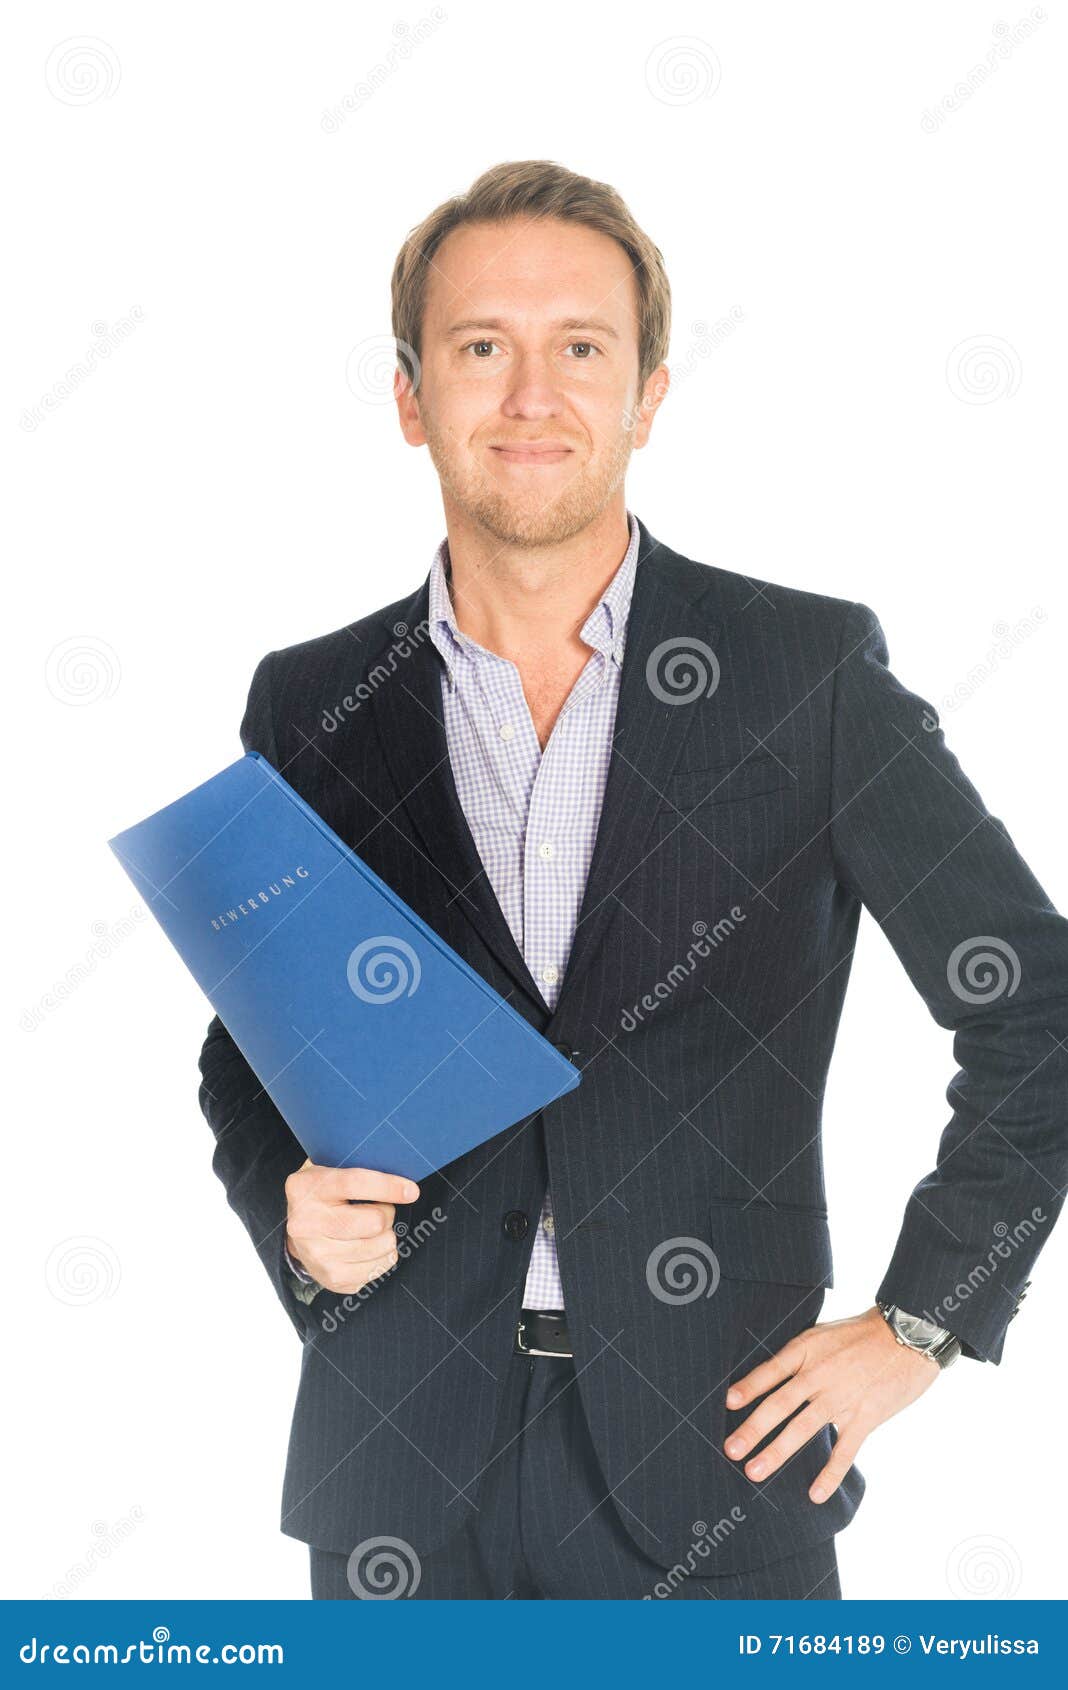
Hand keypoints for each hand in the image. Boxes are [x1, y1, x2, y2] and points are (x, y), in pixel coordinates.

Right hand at [284, 1159, 418, 1295]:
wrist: (297, 1230)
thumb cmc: (323, 1193)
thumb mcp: (329, 1169)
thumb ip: (356, 1164)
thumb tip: (399, 1173)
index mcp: (306, 1187)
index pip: (354, 1183)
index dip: (388, 1186)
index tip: (412, 1191)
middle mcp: (306, 1223)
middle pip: (374, 1221)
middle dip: (387, 1213)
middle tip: (380, 1210)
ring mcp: (316, 1254)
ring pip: (380, 1246)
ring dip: (387, 1236)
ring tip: (373, 1229)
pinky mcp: (330, 1277)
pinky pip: (377, 1269)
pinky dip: (383, 1257)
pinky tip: (371, 1247)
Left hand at [723, 1304, 940, 1502]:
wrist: (907, 1335)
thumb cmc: (861, 1334)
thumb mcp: (822, 1333)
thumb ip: (798, 1354)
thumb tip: (770, 1377)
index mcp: (807, 1349)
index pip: (770, 1370)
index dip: (748, 1387)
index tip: (728, 1404)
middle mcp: (819, 1374)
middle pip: (779, 1404)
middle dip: (753, 1429)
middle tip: (731, 1451)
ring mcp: (842, 1397)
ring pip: (803, 1429)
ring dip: (777, 1452)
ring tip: (755, 1472)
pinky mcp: (866, 1417)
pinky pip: (844, 1450)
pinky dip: (830, 1474)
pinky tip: (815, 1495)